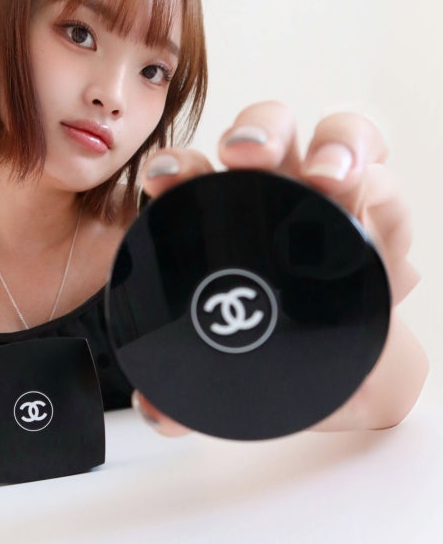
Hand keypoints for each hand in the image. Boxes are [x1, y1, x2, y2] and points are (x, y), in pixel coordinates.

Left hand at [131, 100, 425, 434]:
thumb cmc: (282, 343)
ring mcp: (337, 196)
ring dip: (335, 147)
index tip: (164, 180)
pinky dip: (382, 192)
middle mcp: (280, 190)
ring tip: (329, 177)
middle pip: (267, 131)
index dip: (178, 167)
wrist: (350, 365)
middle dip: (256, 132)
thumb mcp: (235, 369)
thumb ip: (190, 393)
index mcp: (225, 215)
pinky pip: (388, 187)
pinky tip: (373, 221)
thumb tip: (156, 412)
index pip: (196, 174)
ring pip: (339, 138)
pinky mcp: (383, 218)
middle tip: (244, 156)